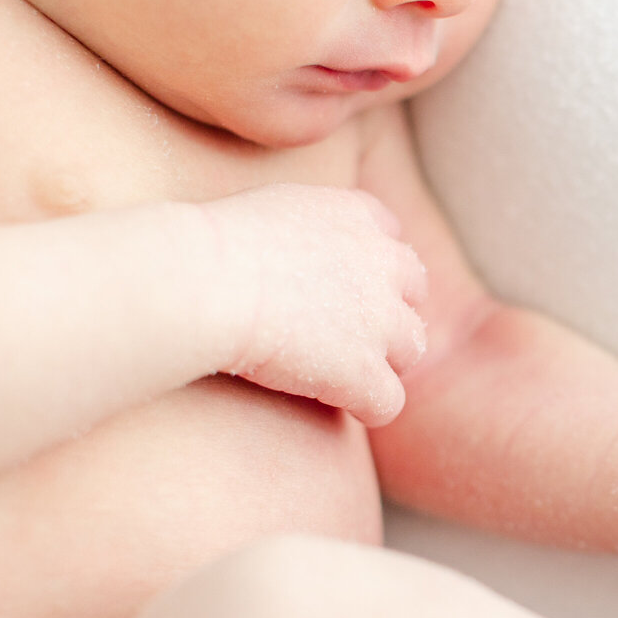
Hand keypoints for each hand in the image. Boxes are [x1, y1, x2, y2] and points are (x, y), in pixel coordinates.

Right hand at [196, 184, 428, 425]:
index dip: (374, 272)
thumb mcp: (273, 209)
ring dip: (383, 362)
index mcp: (360, 217)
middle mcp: (384, 264)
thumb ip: (309, 227)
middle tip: (348, 336)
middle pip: (413, 294)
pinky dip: (371, 408)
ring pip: (410, 350)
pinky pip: (390, 402)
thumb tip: (303, 254)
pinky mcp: (365, 372)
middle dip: (388, 315)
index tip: (344, 290)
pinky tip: (346, 409)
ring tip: (343, 374)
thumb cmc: (210, 246)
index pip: (394, 243)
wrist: (203, 282)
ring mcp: (381, 320)